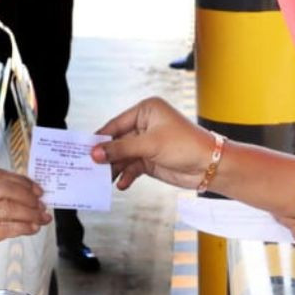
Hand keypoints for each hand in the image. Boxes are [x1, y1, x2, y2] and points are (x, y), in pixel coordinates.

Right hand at [0, 169, 51, 290]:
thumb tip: (24, 192)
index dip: (19, 180)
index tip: (34, 188)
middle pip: (3, 188)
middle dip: (28, 195)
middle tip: (40, 203)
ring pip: (7, 207)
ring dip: (29, 212)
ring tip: (40, 217)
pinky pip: (5, 228)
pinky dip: (23, 227)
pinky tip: (31, 228)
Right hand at [91, 97, 217, 190]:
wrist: (210, 166)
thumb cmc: (185, 145)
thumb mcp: (150, 145)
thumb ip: (121, 149)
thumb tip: (95, 153)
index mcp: (146, 110)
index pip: (116, 124)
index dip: (100, 138)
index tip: (84, 150)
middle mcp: (145, 125)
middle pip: (117, 141)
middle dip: (106, 155)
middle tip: (89, 167)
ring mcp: (147, 143)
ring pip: (123, 156)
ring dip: (114, 168)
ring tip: (101, 180)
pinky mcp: (150, 160)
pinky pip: (132, 167)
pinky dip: (126, 175)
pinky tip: (121, 184)